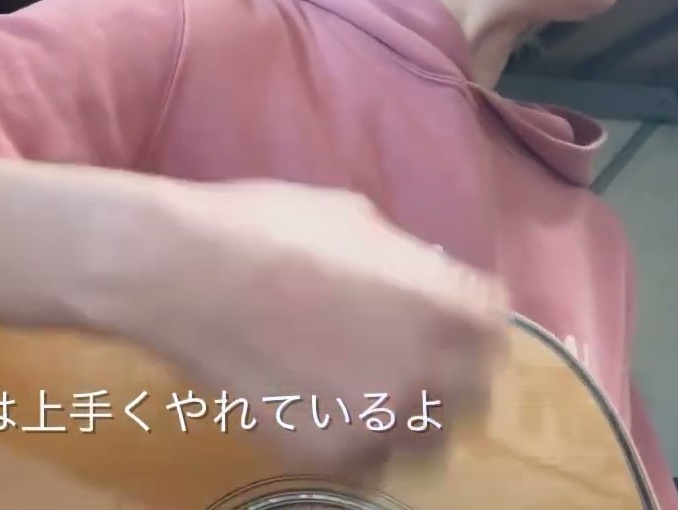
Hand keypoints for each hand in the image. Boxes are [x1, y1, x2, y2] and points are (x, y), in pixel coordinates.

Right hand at [121, 181, 508, 480]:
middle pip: (471, 395)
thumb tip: (420, 277)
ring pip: (424, 439)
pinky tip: (314, 404)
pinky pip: (364, 460)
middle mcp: (432, 374)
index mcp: (449, 308)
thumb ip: (408, 261)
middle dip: (444, 374)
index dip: (467, 322)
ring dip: (404, 415)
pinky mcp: (330, 455)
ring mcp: (382, 422)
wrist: (182, 274)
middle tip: (397, 354)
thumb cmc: (265, 227)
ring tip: (358, 388)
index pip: (496, 333)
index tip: (443, 318)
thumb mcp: (355, 218)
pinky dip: (349, 437)